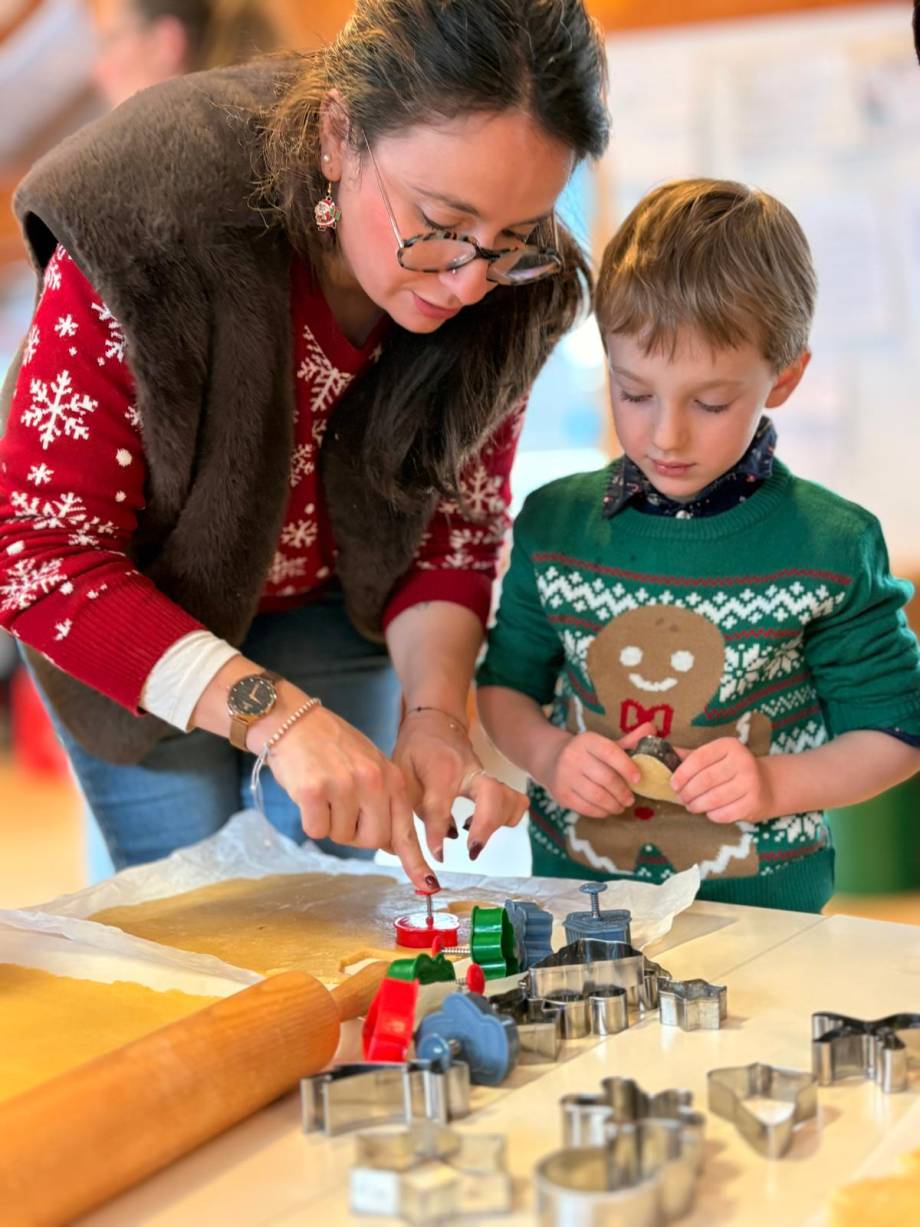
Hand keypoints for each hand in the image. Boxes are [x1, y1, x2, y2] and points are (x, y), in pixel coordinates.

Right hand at [264, 705, 435, 890]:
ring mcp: (344, 786)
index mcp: (392, 777)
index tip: (429, 884)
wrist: (293, 721)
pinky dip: (310, 819)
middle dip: (355, 834)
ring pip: (341, 837)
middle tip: (341, 807)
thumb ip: (385, 802)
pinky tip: (308, 793)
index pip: (406, 829)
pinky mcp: (314, 792)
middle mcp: (373, 782)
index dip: (416, 861)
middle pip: (372, 841)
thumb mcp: (370, 766)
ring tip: (324, 790)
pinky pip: (316, 830)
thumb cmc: (331, 746)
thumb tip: (392, 845)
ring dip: (330, 822)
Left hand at [393, 709, 527, 861]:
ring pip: (509, 799)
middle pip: (493, 796)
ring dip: (498, 825)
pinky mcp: (494, 781)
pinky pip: (514, 801)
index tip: (438, 855)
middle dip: (486, 827)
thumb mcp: (402, 775)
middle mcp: (469, 770)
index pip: (440, 805)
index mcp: (440, 769)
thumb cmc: (416, 749)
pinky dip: (506, 818)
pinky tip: (479, 826)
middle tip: (472, 851)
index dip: (437, 834)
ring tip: (474, 840)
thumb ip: (415, 808)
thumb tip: (434, 841)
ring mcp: (485, 774)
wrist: (435, 721)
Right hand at [535, 722, 656, 816]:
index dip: (627, 766)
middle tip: (631, 799)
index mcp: (587, 740)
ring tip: (621, 805)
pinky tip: (608, 810)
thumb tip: (652, 729)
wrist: (551, 758)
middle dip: (623, 792)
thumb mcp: (605, 744)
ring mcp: (565, 776)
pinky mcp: (561, 794)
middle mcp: (573, 756)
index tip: (639, 779)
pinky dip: (601, 812)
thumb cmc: (587, 753)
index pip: (610, 752)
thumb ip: (629, 740)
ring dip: (614, 804)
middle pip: (605, 778)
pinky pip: (586, 808)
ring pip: (597, 796)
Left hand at [671, 737, 774, 823]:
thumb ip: (691, 756)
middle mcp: (742, 761)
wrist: (768, 784)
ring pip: (714, 798)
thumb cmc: (733, 769)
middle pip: (705, 779)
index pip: (699, 758)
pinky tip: (709, 812)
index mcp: (729, 746)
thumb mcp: (715, 757)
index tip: (673, 784)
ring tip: (691, 806)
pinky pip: (725, 813)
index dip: (683, 773)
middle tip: (681, 798)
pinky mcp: (754, 802)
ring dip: (697, 805)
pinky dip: (712, 815)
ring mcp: (751, 782)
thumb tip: (663, 753)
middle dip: (688, 792)